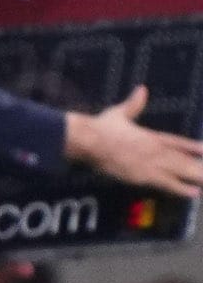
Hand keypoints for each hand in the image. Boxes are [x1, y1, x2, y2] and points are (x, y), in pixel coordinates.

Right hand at [65, 86, 202, 197]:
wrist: (90, 141)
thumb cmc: (101, 127)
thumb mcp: (119, 113)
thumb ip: (134, 104)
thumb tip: (142, 89)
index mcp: (151, 136)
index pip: (178, 143)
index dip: (192, 147)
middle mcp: (156, 150)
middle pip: (184, 159)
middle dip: (200, 166)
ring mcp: (151, 164)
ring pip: (180, 171)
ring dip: (196, 175)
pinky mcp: (142, 176)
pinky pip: (166, 184)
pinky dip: (181, 188)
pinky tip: (194, 192)